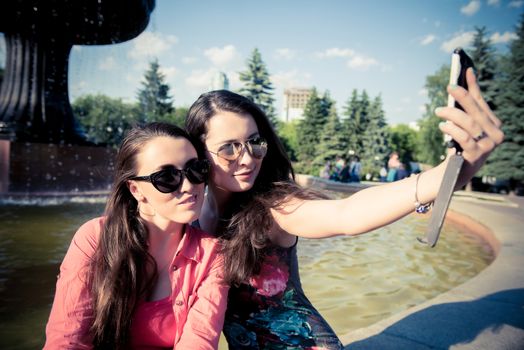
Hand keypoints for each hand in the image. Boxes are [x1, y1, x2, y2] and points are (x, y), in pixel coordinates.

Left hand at [435, 67, 503, 188]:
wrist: (456, 173)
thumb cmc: (460, 145)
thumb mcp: (464, 125)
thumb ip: (466, 106)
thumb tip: (465, 78)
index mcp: (494, 124)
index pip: (481, 102)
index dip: (473, 86)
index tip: (466, 71)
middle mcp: (496, 135)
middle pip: (476, 110)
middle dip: (463, 96)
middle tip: (449, 86)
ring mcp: (488, 146)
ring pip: (469, 123)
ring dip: (451, 114)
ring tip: (438, 110)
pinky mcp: (476, 156)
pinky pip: (463, 137)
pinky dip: (451, 129)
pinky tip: (442, 125)